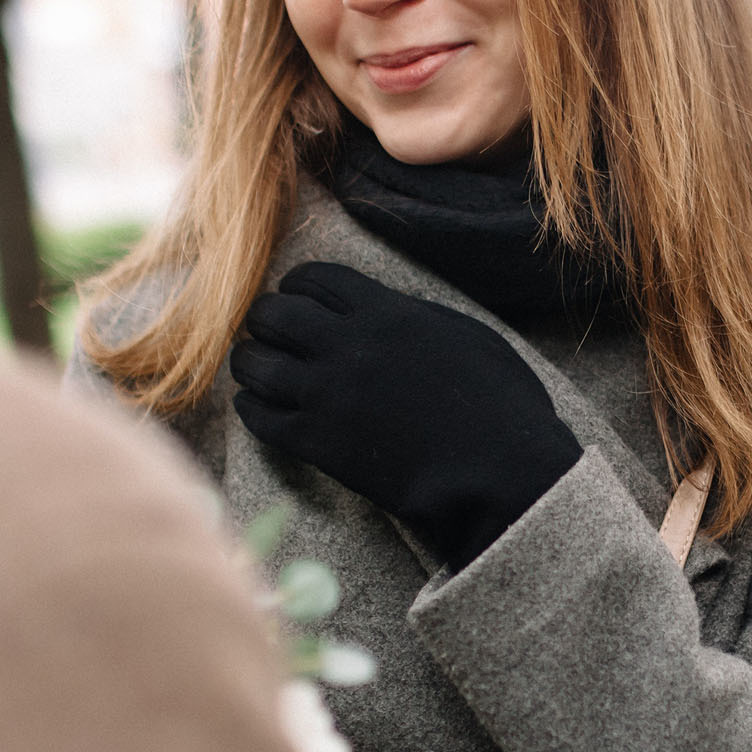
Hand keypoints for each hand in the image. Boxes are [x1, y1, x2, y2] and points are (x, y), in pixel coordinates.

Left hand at [230, 262, 582, 569]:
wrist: (497, 473)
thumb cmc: (501, 406)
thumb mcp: (468, 337)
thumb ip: (418, 318)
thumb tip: (391, 312)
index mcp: (386, 313)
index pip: (316, 279)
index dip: (297, 285)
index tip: (294, 295)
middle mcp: (347, 346)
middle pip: (274, 314)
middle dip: (265, 318)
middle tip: (265, 330)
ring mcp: (327, 396)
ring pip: (256, 365)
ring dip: (249, 362)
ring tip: (252, 367)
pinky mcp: (318, 444)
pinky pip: (260, 418)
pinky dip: (251, 408)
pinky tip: (255, 407)